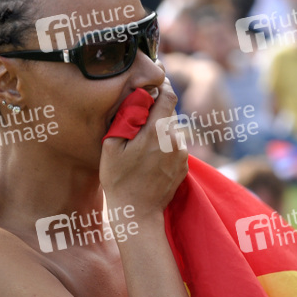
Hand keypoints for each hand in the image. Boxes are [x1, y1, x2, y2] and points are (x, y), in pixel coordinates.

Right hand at [100, 79, 187, 216]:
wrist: (137, 214)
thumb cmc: (118, 180)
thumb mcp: (112, 146)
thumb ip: (126, 118)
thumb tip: (139, 98)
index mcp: (157, 131)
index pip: (168, 95)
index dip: (162, 85)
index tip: (154, 82)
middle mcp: (174, 140)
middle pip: (169, 113)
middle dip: (155, 111)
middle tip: (137, 120)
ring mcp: (182, 154)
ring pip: (172, 130)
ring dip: (159, 130)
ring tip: (140, 146)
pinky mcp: (184, 165)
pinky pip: (175, 145)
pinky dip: (164, 145)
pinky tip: (149, 159)